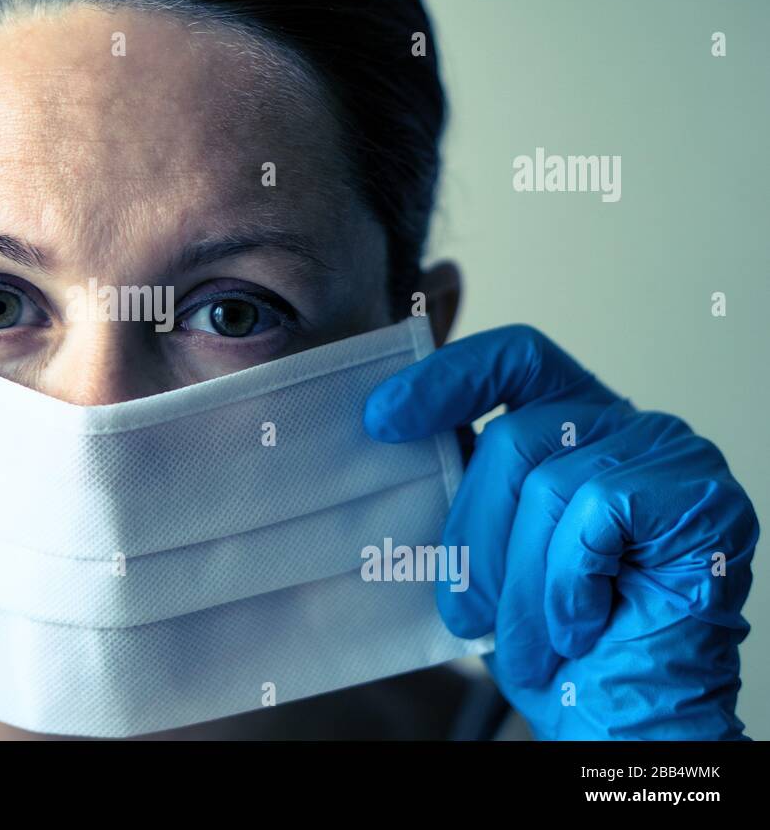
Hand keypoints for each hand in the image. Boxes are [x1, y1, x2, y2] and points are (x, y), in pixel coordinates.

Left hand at [364, 324, 757, 738]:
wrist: (623, 718)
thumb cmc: (555, 638)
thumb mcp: (485, 549)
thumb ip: (461, 485)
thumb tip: (389, 439)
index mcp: (573, 423)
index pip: (513, 361)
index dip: (446, 378)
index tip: (380, 419)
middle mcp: (625, 426)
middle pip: (515, 435)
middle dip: (475, 535)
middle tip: (466, 609)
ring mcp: (670, 455)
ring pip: (550, 482)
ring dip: (523, 580)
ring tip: (532, 632)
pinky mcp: (700, 497)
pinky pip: (598, 510)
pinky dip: (571, 580)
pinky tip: (582, 621)